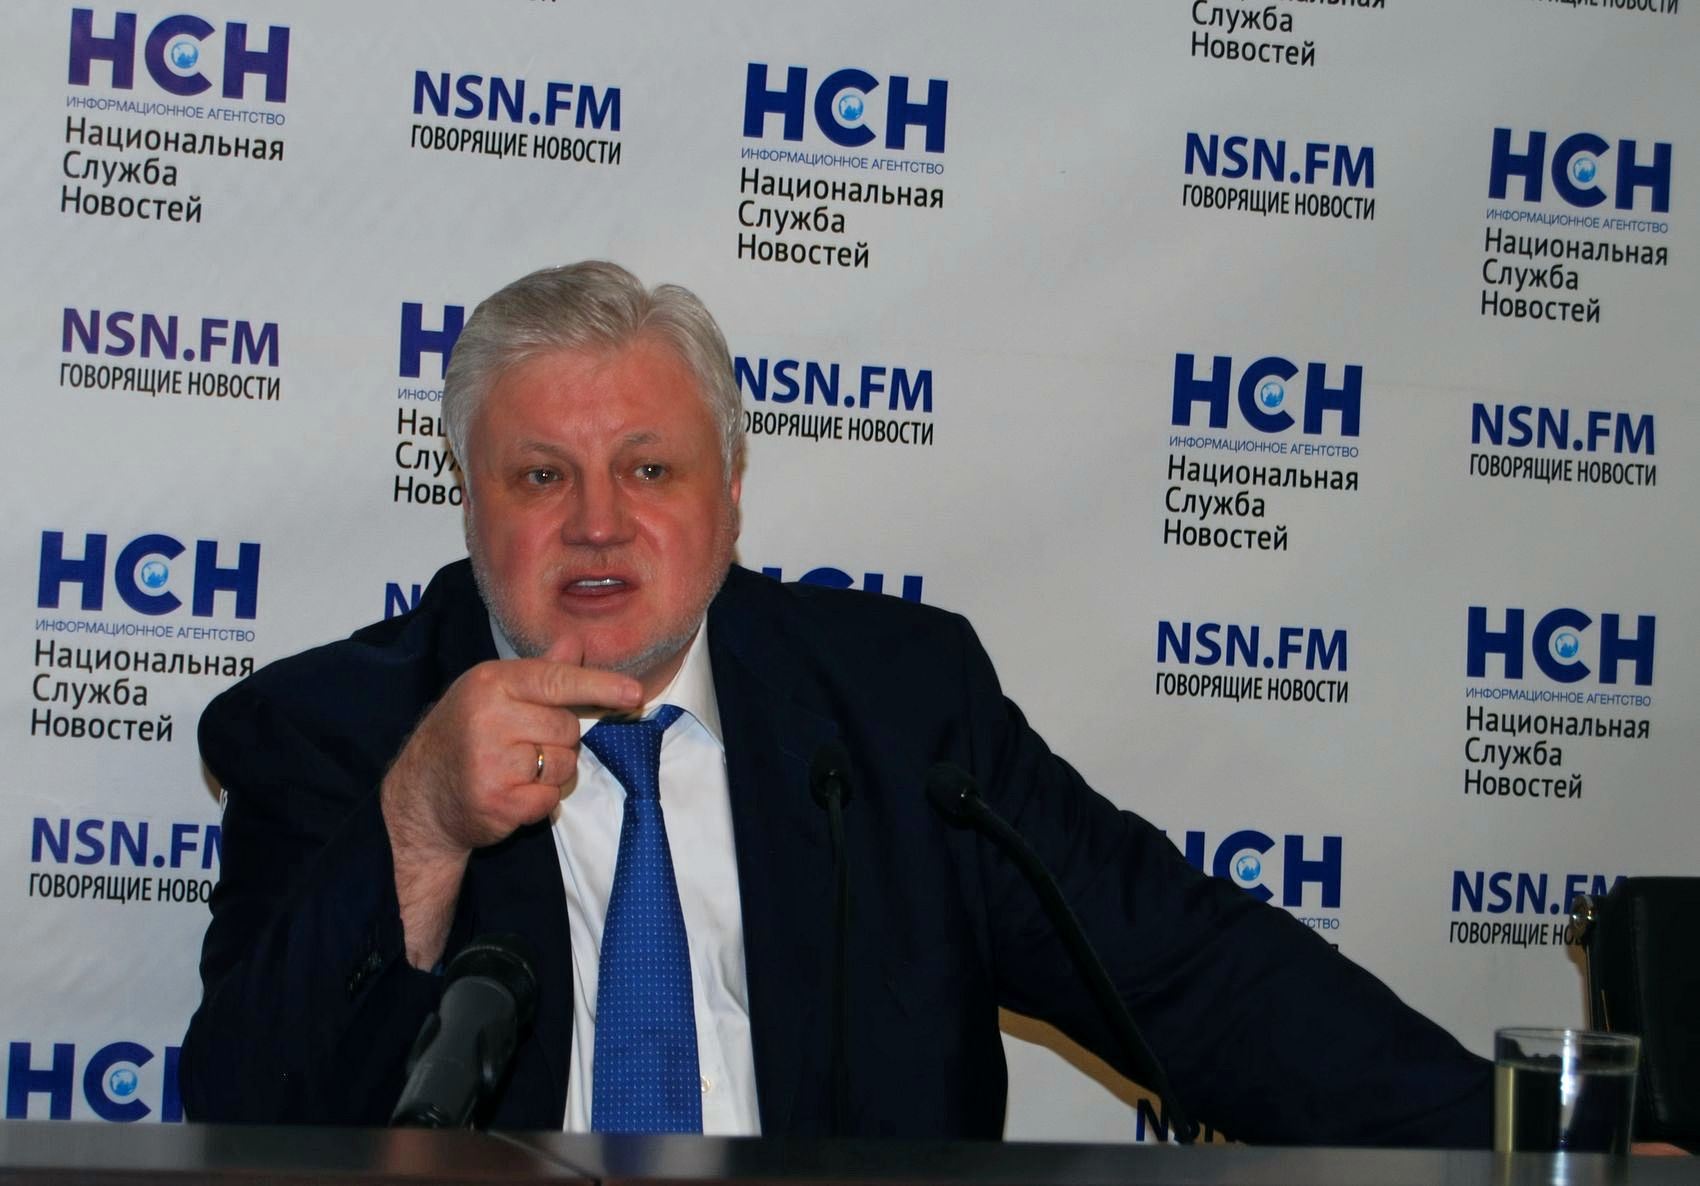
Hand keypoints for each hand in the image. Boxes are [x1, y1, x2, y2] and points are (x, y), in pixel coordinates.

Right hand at [380, 640, 641, 965]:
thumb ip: (542, 671)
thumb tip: (576, 641)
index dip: (600, 687)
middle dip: (559, 741)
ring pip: (564, 764)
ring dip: (551, 773)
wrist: (420, 796)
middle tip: (524, 747)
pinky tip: (512, 794)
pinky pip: (550, 798)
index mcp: (491, 683)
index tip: (633, 694)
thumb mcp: (494, 692)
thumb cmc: (465, 736)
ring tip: (516, 770)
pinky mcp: (498, 801)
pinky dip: (540, 801)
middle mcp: (490, 718)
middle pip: (567, 728)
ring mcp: (492, 762)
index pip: (557, 681)